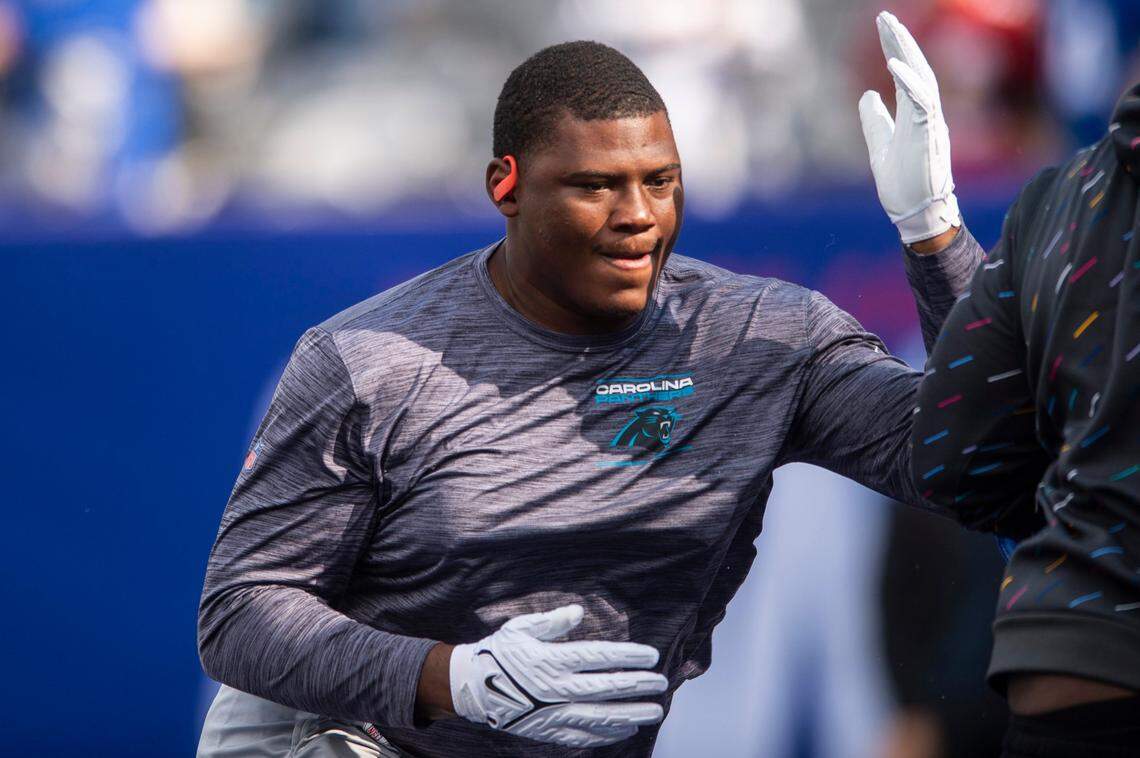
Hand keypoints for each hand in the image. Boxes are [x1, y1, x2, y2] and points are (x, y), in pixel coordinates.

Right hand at [449, 604, 666, 747]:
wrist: (472, 687)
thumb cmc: (500, 651)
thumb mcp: (521, 628)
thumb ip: (552, 621)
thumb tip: (579, 611)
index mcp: (552, 660)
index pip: (600, 657)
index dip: (628, 656)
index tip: (651, 655)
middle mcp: (556, 689)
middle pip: (606, 688)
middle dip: (638, 686)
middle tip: (661, 683)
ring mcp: (554, 713)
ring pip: (601, 717)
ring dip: (631, 715)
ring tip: (655, 711)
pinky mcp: (548, 731)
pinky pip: (583, 737)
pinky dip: (607, 735)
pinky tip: (626, 729)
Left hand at [859, 11, 960, 243]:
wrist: (916, 214)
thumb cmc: (903, 185)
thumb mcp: (880, 146)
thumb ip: (875, 121)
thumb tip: (866, 96)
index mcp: (915, 114)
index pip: (906, 73)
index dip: (895, 49)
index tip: (883, 27)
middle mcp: (926, 113)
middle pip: (916, 68)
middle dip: (900, 41)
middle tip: (883, 17)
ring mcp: (930, 123)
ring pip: (922, 78)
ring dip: (905, 53)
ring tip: (889, 30)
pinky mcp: (929, 135)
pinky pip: (923, 102)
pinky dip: (909, 82)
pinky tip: (894, 66)